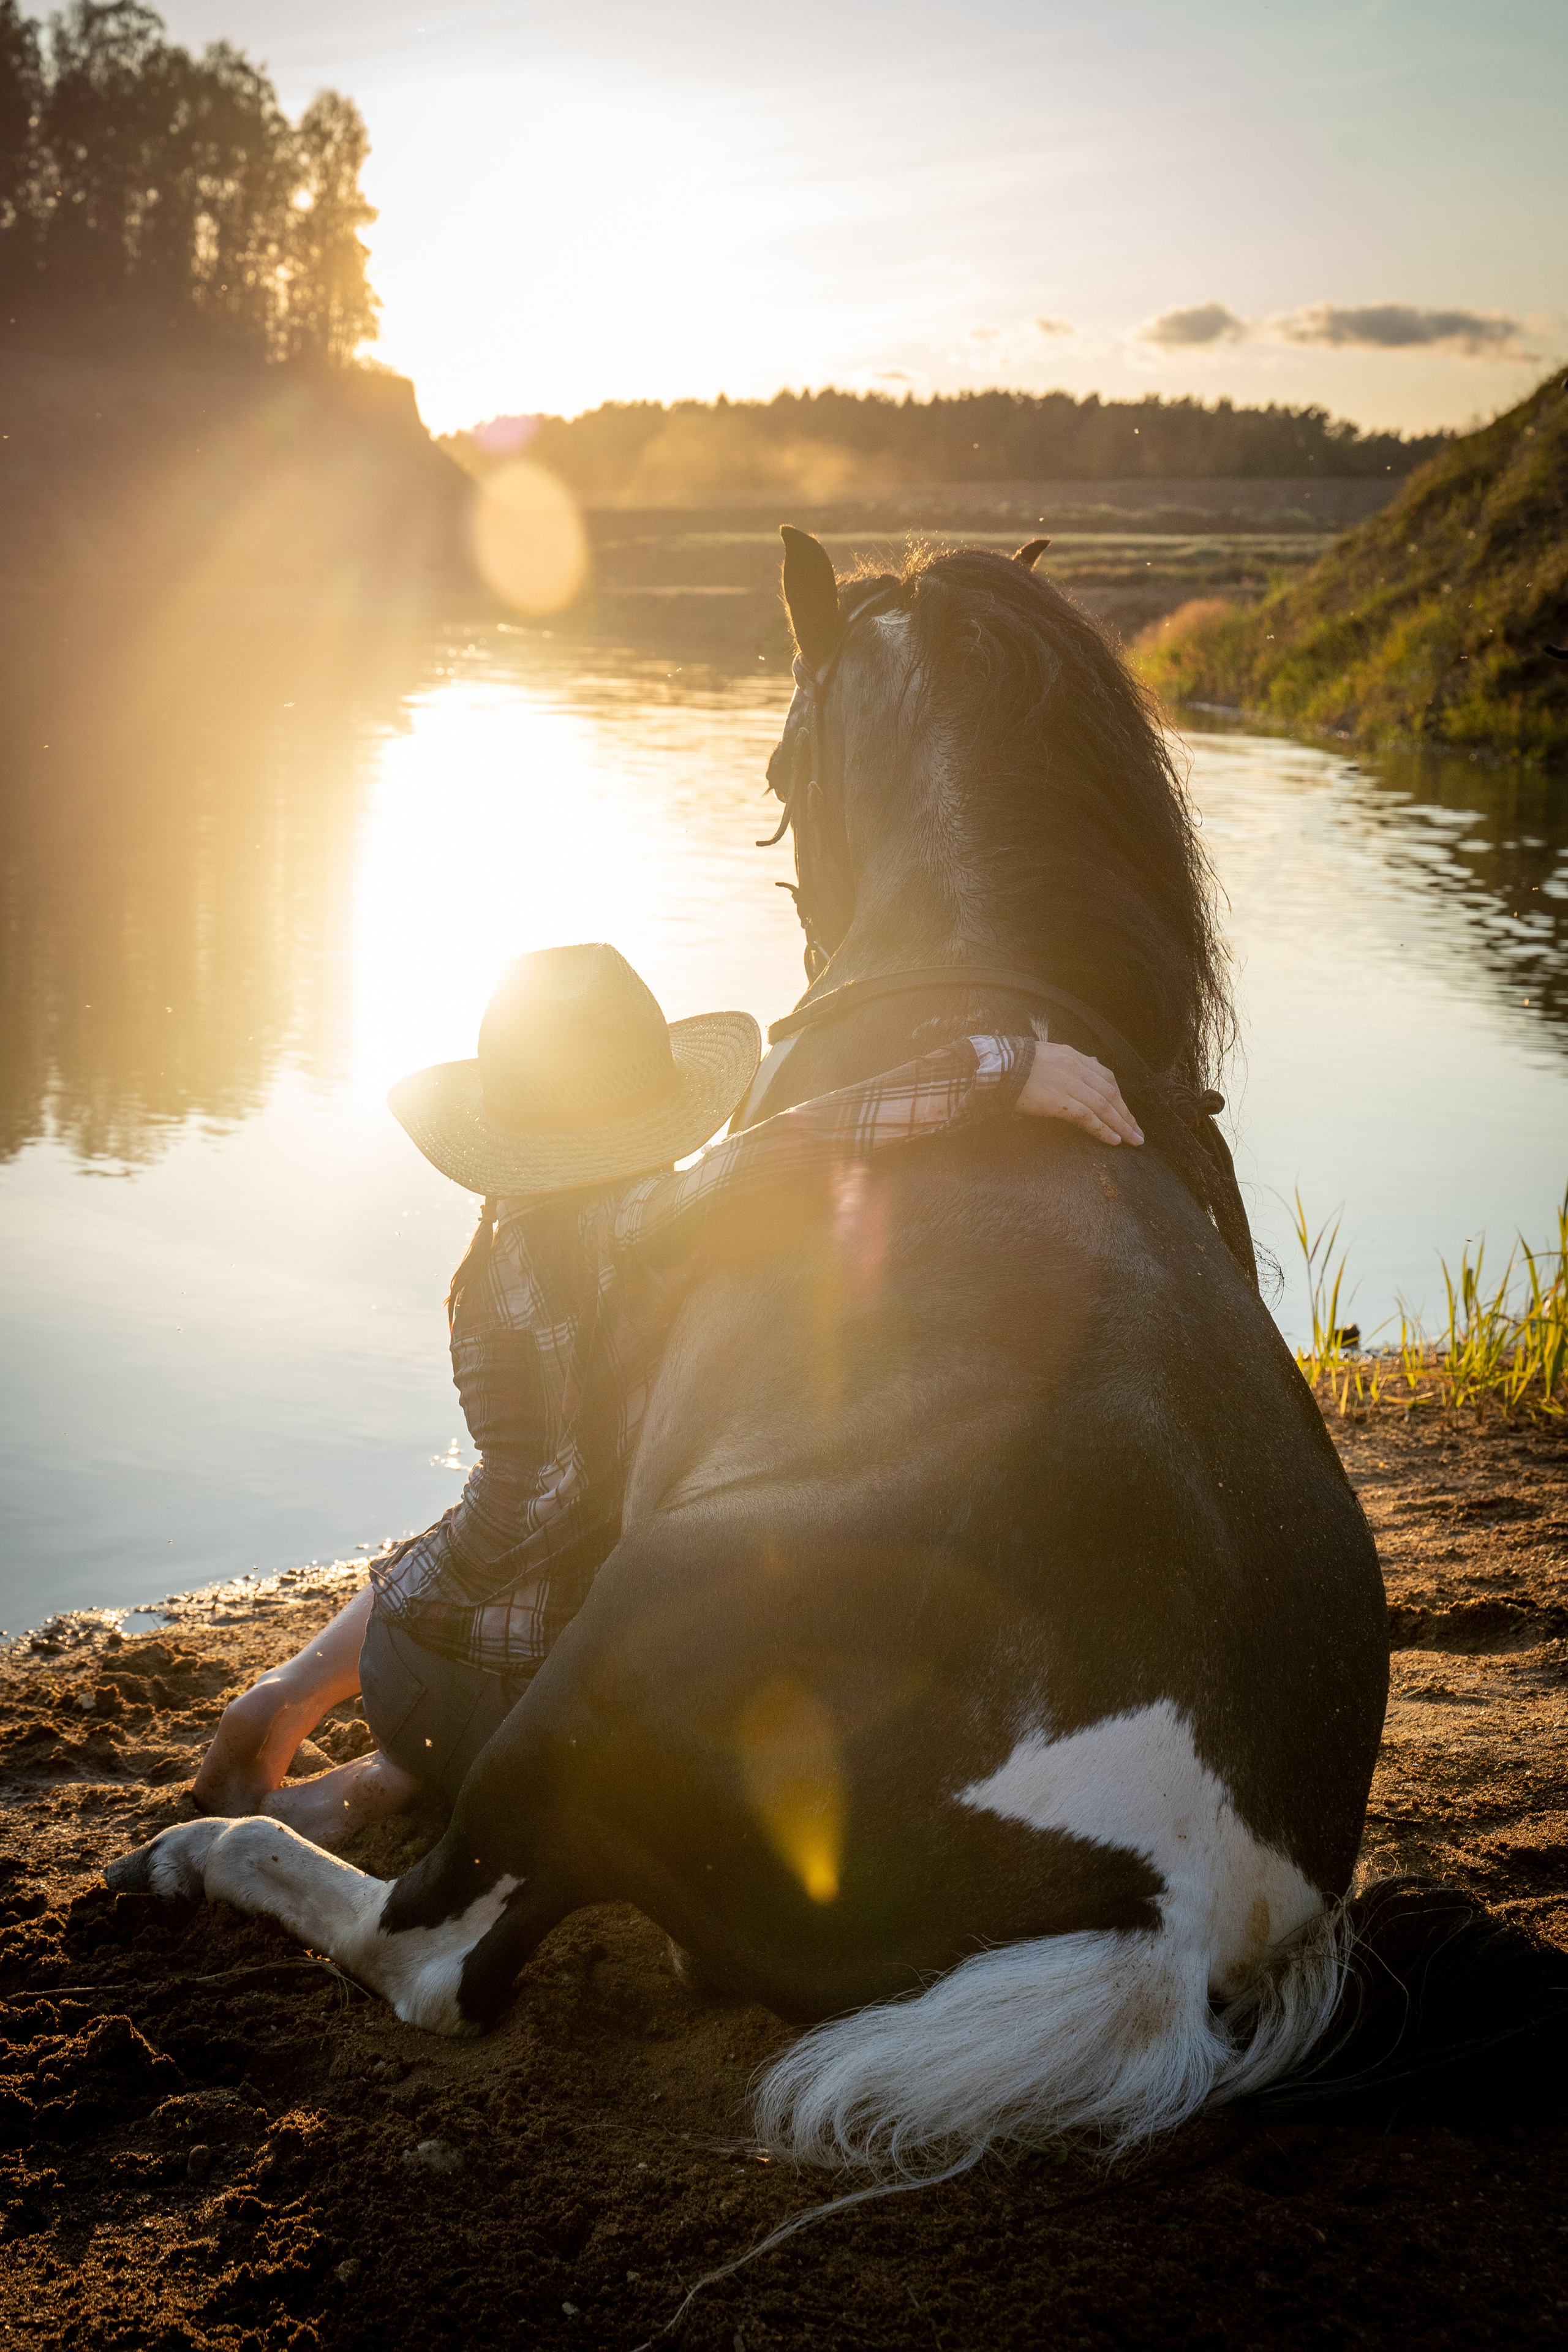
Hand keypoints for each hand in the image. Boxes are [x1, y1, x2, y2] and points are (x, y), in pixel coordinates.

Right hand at [1017, 1043, 1143, 1146]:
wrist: (999, 1067)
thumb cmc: (1019, 1064)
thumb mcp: (1051, 1054)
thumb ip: (1073, 1062)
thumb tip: (1093, 1065)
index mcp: (1075, 1057)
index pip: (1107, 1078)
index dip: (1121, 1099)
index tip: (1128, 1114)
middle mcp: (1077, 1069)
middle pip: (1111, 1094)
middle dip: (1127, 1115)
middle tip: (1138, 1132)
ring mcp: (1069, 1084)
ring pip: (1103, 1107)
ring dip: (1121, 1125)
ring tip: (1132, 1140)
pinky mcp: (1059, 1101)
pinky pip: (1087, 1117)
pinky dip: (1102, 1129)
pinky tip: (1113, 1140)